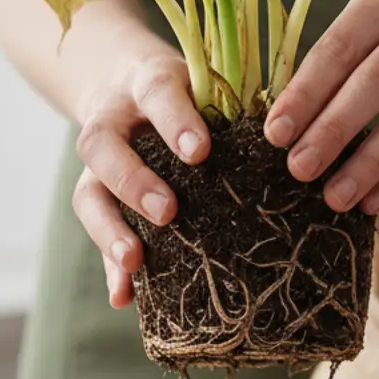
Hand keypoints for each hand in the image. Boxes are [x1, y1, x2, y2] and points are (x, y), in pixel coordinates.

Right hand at [71, 50, 209, 306]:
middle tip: (167, 211)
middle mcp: (111, 119)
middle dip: (133, 180)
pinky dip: (107, 266)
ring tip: (133, 261)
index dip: (175, 121)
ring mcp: (95, 161)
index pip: (157, 94)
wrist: (125, 84)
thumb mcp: (203, 83)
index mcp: (146, 82)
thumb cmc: (186, 90)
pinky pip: (94, 231)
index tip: (199, 152)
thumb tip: (290, 141)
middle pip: (103, 146)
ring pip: (87, 192)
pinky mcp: (92, 193)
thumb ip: (228, 108)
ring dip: (109, 230)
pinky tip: (124, 296)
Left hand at [263, 0, 378, 214]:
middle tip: (299, 169)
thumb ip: (341, 68)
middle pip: (375, 82)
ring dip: (369, 163)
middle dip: (333, 130)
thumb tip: (290, 131)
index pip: (338, 48)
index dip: (305, 93)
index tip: (276, 134)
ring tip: (334, 197)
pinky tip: (375, 200)